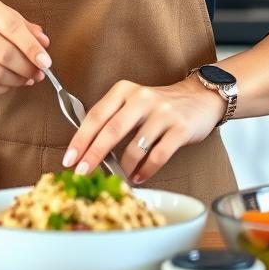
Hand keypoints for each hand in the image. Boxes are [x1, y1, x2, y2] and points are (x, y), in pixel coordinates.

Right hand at [0, 0, 51, 96]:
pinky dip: (1, 90)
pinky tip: (8, 85)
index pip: (12, 26)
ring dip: (16, 81)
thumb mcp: (1, 16)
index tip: (46, 62)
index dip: (31, 47)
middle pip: (4, 54)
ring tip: (26, 80)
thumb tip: (44, 43)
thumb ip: (25, 27)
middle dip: (27, 68)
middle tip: (38, 75)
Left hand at [62, 75, 223, 183]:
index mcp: (124, 90)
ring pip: (135, 147)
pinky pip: (158, 155)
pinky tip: (139, 177)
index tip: (69, 159)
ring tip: (120, 179)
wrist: (200, 98)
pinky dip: (146, 171)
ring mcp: (162, 112)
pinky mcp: (180, 128)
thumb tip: (87, 151)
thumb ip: (113, 120)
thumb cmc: (159, 106)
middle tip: (82, 173)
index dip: (80, 139)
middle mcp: (142, 98)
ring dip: (124, 168)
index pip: (96, 115)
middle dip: (94, 155)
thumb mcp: (133, 102)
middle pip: (111, 129)